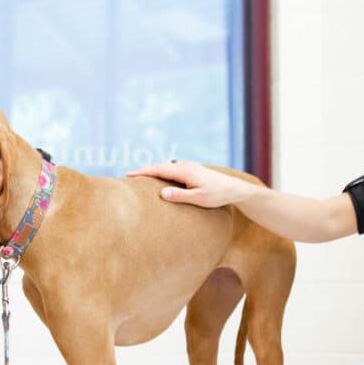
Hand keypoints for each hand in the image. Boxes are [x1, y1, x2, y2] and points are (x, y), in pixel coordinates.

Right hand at [127, 161, 252, 207]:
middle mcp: (185, 165)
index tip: (128, 175)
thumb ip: (180, 196)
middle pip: (160, 166)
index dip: (142, 172)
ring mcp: (189, 166)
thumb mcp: (199, 199)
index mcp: (185, 171)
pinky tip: (158, 178)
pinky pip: (172, 169)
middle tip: (128, 176)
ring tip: (139, 177)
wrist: (235, 189)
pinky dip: (161, 172)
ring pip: (166, 167)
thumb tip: (162, 192)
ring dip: (152, 171)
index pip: (158, 169)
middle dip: (144, 171)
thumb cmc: (218, 195)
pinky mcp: (192, 170)